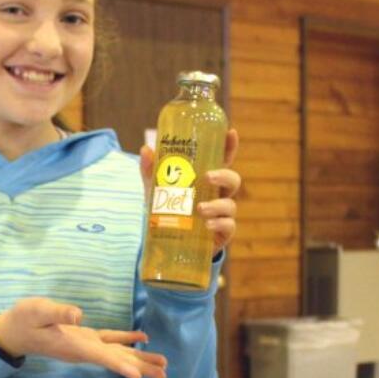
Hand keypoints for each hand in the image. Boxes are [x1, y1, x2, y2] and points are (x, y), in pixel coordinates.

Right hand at [0, 297, 167, 377]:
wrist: (13, 331)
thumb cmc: (23, 320)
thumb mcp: (36, 311)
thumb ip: (56, 312)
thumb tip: (78, 314)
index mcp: (73, 345)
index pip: (101, 357)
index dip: (120, 366)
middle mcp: (83, 350)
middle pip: (116, 361)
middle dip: (140, 368)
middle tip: (165, 375)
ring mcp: (85, 345)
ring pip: (117, 354)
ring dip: (140, 359)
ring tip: (162, 365)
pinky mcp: (85, 338)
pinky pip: (110, 341)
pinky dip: (127, 341)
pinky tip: (143, 339)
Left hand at [139, 127, 241, 253]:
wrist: (166, 244)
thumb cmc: (168, 211)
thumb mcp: (156, 190)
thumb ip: (151, 171)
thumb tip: (146, 149)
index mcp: (206, 181)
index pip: (222, 161)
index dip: (229, 147)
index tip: (230, 133)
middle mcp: (218, 195)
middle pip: (232, 180)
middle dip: (224, 176)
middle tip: (207, 177)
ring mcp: (221, 215)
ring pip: (230, 205)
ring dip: (217, 205)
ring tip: (200, 208)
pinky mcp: (221, 234)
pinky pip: (228, 227)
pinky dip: (220, 224)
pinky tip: (208, 225)